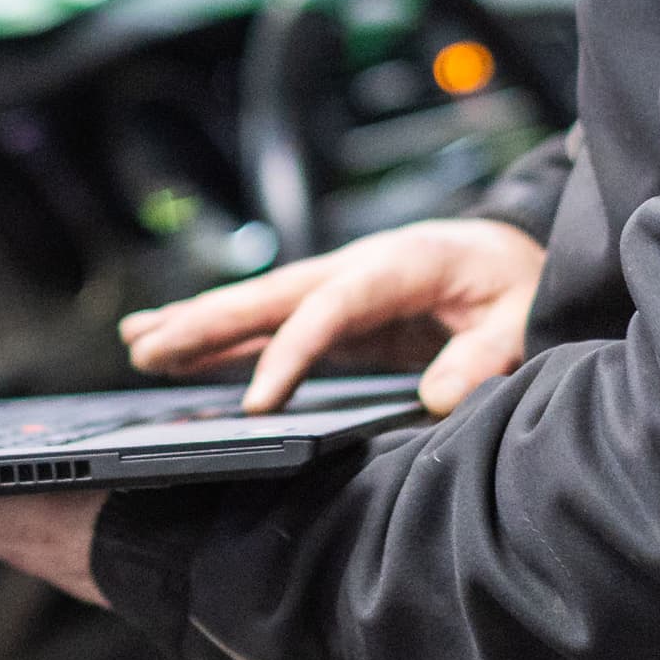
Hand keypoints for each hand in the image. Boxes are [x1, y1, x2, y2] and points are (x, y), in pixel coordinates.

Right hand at [120, 215, 543, 415]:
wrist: (518, 255)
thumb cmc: (520, 285)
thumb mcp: (522, 319)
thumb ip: (483, 356)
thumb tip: (441, 398)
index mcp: (401, 264)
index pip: (332, 309)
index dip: (290, 353)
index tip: (256, 404)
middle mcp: (357, 267)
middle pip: (272, 297)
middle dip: (208, 323)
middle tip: (146, 349)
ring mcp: (341, 287)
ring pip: (259, 306)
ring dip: (199, 325)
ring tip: (138, 345)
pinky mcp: (337, 312)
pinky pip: (270, 324)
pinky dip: (224, 337)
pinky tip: (179, 349)